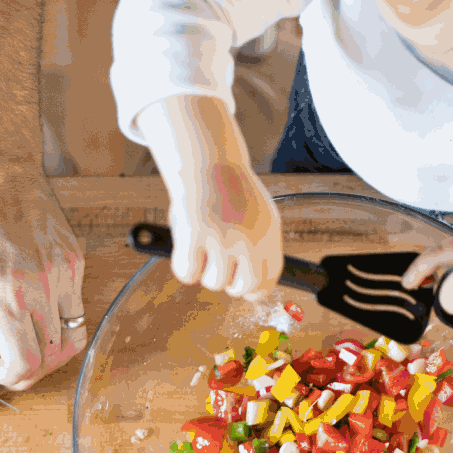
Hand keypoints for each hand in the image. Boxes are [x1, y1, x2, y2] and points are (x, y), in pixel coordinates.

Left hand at [0, 167, 87, 389]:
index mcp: (8, 296)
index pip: (27, 363)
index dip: (11, 377)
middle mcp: (44, 288)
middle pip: (53, 357)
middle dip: (30, 369)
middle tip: (10, 361)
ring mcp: (66, 274)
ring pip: (73, 337)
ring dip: (49, 350)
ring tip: (26, 338)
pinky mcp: (76, 261)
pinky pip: (75, 306)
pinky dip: (56, 318)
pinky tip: (34, 303)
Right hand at [164, 160, 283, 296]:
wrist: (207, 161)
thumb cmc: (229, 190)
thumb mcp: (259, 215)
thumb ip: (261, 247)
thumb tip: (256, 285)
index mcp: (268, 233)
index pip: (269, 278)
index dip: (255, 289)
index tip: (245, 290)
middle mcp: (249, 238)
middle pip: (242, 287)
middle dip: (229, 283)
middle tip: (218, 267)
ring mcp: (222, 238)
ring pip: (213, 282)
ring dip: (204, 270)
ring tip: (202, 246)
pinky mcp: (195, 235)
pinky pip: (187, 273)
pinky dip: (182, 266)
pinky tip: (185, 248)